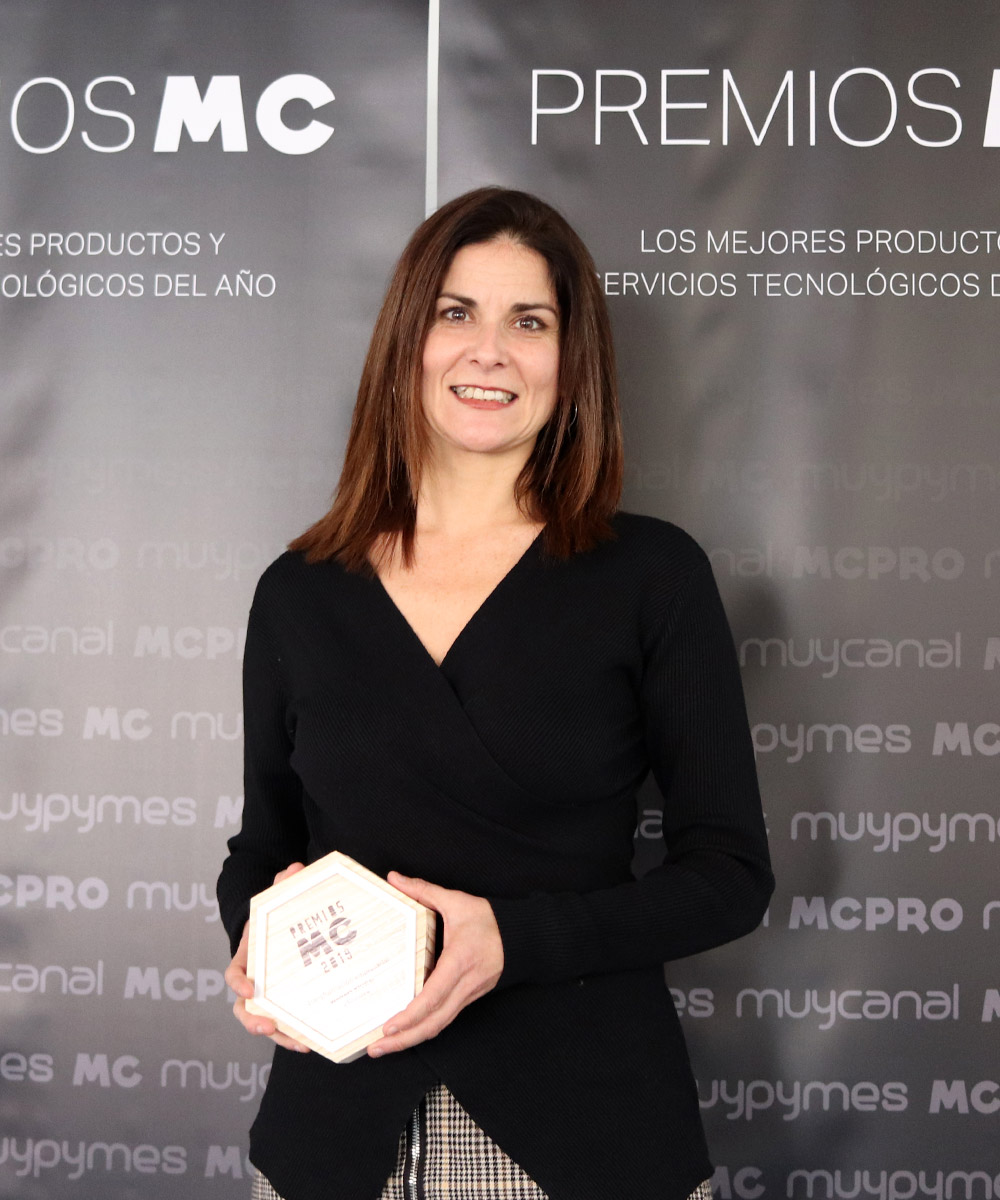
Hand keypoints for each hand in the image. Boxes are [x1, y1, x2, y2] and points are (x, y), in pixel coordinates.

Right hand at [225, 862, 310, 1052]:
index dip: (239, 983)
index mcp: (247, 958)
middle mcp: (252, 983)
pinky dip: (295, 1035)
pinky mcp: (285, 1006)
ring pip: (264, 1023)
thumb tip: (294, 868)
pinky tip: (312, 1041)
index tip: (251, 990)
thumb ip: (283, 884)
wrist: (281, 932)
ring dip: (278, 1036)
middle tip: (267, 1027)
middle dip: (253, 1022)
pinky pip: (285, 1025)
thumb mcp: (277, 900)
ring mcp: (268, 998)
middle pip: (243, 1009)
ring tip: (299, 1044)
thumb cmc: (276, 917)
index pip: (234, 974)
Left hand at [367, 872, 503, 1056]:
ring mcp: (468, 995)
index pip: (433, 996)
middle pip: (433, 1023)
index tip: (389, 1027)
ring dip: (412, 1040)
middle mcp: (464, 985)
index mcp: (459, 961)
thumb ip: (423, 890)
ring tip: (385, 1047)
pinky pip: (445, 1019)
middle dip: (404, 1040)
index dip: (411, 1015)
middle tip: (376, 1049)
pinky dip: (425, 1029)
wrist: (522, 936)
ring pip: (439, 1026)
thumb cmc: (488, 920)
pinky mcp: (468, 998)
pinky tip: (406, 1033)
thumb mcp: (456, 901)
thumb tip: (394, 878)